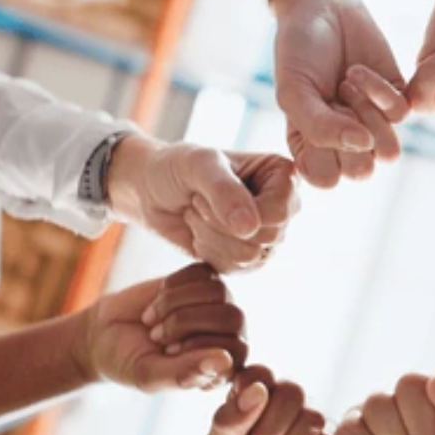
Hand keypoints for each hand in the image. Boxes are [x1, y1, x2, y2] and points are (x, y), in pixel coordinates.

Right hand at [81, 264, 247, 391]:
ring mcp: (219, 305)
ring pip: (218, 291)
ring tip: (152, 321)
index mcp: (223, 367)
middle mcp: (229, 334)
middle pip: (232, 318)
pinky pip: (202, 272)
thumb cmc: (129, 361)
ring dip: (174, 304)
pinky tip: (157, 301)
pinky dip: (172, 285)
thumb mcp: (149, 375)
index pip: (237, 351)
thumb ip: (184, 374)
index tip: (167, 353)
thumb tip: (224, 360)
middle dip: (185, 323)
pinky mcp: (204, 280)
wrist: (105, 333)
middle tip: (155, 336)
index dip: (199, 348)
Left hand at [108, 134, 298, 272]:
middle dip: (220, 222)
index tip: (208, 189)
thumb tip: (250, 229)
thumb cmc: (177, 167)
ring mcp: (268, 235)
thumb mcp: (199, 165)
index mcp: (283, 175)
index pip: (280, 211)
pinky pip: (235, 269)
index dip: (240, 209)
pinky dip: (208, 252)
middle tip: (198, 202)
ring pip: (250, 257)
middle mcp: (283, 206)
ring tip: (197, 215)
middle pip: (267, 237)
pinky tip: (198, 232)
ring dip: (210, 237)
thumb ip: (225, 191)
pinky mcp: (249, 258)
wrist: (152, 190)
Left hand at [197, 367, 337, 434]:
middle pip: (293, 392)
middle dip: (272, 428)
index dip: (253, 398)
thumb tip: (259, 389)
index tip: (241, 427)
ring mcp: (308, 423)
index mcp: (253, 393)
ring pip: (314, 419)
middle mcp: (284, 401)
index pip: (261, 374)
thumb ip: (232, 418)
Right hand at [270, 0, 410, 187]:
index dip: (324, 154)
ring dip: (368, 118)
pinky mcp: (396, 100)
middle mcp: (344, 141)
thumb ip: (317, 127)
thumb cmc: (299, 50)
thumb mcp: (294, 90)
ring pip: (388, 152)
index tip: (311, 117)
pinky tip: (359, 71)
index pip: (325, 179)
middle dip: (348, 136)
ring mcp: (372, 122)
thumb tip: (363, 146)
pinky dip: (378, 90)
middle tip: (333, 100)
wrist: (324, 6)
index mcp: (312, 146)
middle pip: (361, 172)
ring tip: (346, 87)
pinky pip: (400, 115)